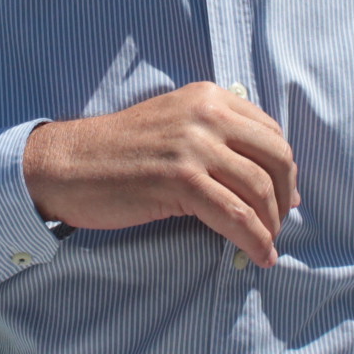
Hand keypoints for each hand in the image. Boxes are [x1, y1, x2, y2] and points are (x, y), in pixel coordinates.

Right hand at [22, 83, 296, 267]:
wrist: (68, 164)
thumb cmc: (117, 152)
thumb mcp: (173, 124)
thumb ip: (215, 136)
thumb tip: (268, 176)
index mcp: (208, 97)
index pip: (270, 131)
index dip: (283, 168)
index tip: (282, 195)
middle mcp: (206, 114)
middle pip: (275, 157)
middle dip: (285, 196)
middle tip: (279, 222)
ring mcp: (194, 146)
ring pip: (260, 190)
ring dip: (271, 225)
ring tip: (267, 244)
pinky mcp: (182, 180)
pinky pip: (236, 216)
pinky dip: (255, 240)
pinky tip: (259, 256)